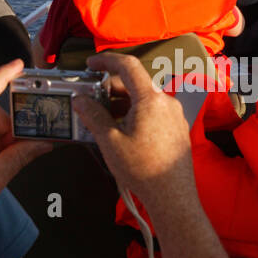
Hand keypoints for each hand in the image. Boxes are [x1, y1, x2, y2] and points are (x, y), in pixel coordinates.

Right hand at [73, 52, 198, 216]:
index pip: (128, 66)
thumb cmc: (144, 170)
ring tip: (103, 120)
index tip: (91, 64)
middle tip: (91, 100)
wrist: (172, 196)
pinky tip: (122, 131)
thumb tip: (80, 100)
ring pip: (143, 100)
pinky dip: (135, 114)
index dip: (106, 60)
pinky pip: (153, 112)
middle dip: (110, 89)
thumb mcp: (110, 142)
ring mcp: (174, 115)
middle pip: (135, 84)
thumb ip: (93, 116)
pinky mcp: (177, 129)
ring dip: (122, 104)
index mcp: (150, 99)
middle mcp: (166, 102)